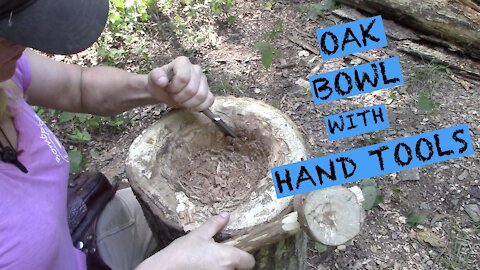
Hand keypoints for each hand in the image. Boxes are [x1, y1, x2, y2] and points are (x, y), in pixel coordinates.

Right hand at [136, 212, 254, 269]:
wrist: (164, 269)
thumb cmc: (182, 252)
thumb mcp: (199, 234)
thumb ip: (215, 225)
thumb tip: (226, 215)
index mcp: (228, 257)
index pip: (250, 262)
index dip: (246, 257)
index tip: (238, 251)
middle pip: (239, 269)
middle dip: (233, 263)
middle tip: (221, 254)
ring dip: (223, 267)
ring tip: (210, 260)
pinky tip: (204, 266)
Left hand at [147, 56, 213, 110]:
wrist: (164, 91)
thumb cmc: (160, 83)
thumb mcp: (153, 79)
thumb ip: (156, 77)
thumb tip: (162, 81)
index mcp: (183, 62)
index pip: (183, 77)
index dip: (175, 88)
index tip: (168, 89)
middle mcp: (196, 69)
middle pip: (192, 89)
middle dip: (180, 98)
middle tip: (173, 97)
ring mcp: (203, 80)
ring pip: (201, 95)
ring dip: (189, 103)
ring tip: (181, 102)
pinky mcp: (208, 91)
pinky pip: (209, 100)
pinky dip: (199, 106)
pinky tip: (190, 106)